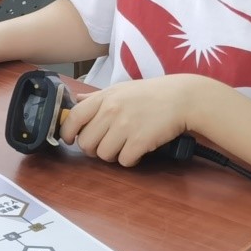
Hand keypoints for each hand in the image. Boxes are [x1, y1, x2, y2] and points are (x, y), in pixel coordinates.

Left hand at [58, 74, 202, 166]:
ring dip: (112, 156)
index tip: (70, 139)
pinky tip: (137, 151)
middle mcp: (111, 111)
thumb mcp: (121, 88)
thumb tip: (76, 100)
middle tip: (106, 145)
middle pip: (86, 142)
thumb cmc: (151, 94)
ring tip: (123, 147)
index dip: (67, 132)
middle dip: (93, 149)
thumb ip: (97, 97)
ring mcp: (126, 126)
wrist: (183, 98)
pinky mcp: (140, 141)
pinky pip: (124, 161)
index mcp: (104, 97)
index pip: (74, 118)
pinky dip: (129, 160)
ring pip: (103, 154)